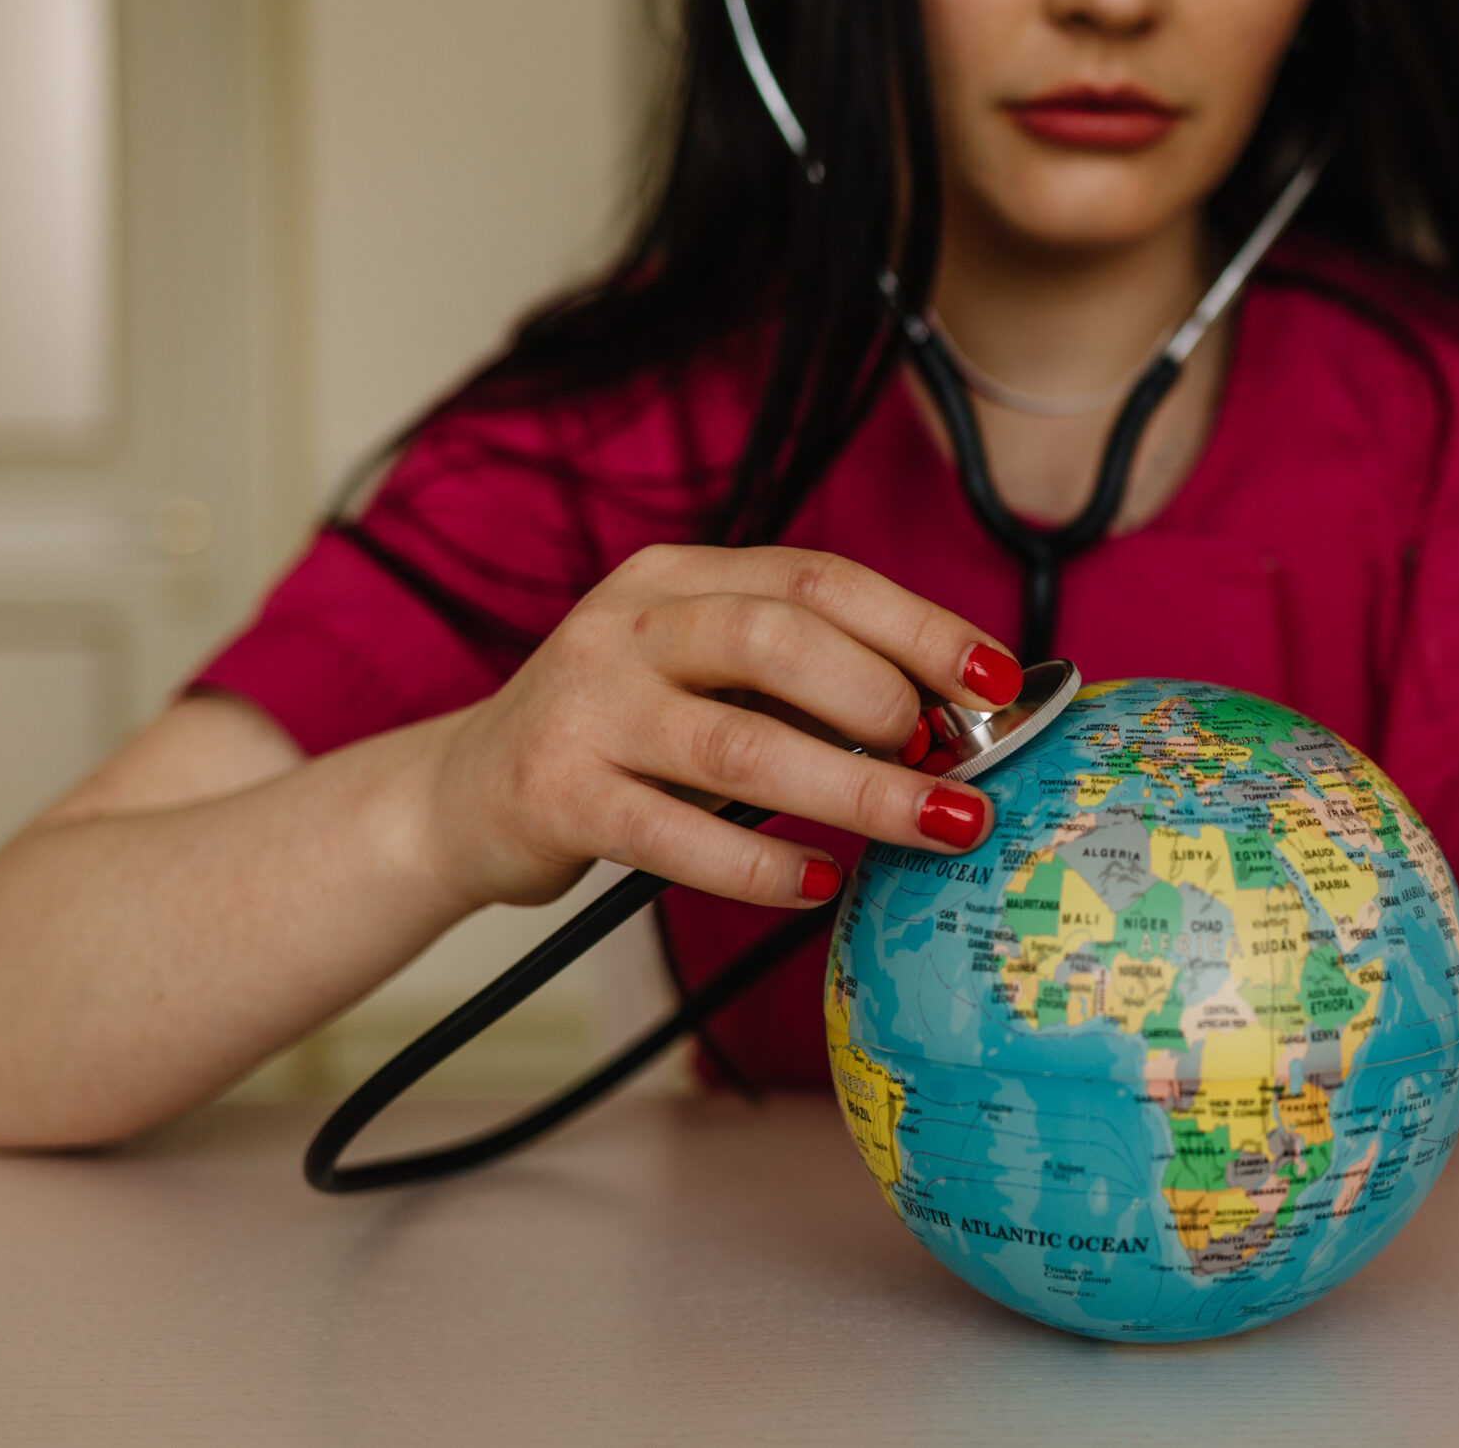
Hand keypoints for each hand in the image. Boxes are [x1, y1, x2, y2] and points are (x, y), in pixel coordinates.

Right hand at [421, 544, 1021, 911]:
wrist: (460, 797)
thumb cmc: (620, 739)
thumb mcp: (701, 680)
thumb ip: (798, 683)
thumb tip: (946, 719)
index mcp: (678, 576)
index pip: (816, 578)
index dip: (916, 624)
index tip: (998, 676)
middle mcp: (627, 624)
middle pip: (779, 637)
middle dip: (885, 696)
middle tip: (952, 756)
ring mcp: (586, 706)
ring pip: (740, 739)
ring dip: (856, 789)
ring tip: (935, 824)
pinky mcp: (557, 794)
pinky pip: (676, 830)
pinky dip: (760, 860)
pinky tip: (821, 882)